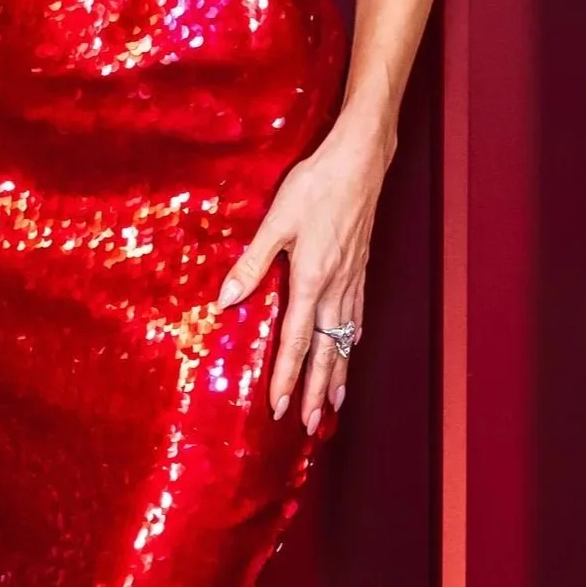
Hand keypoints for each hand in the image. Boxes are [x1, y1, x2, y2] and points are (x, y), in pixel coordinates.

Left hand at [214, 113, 388, 431]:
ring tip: (331, 404)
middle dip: (315, 390)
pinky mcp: (360, 269)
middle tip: (308, 424)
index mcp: (311, 279)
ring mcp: (352, 280)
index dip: (286, 377)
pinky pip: (356, 317)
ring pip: (345, 339)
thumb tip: (225, 300)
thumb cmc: (315, 186)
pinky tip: (351, 349)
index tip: (278, 407)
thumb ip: (251, 264)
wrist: (359, 161)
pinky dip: (352, 342)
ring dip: (337, 374)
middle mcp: (335, 288)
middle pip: (326, 351)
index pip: (296, 341)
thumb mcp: (275, 221)